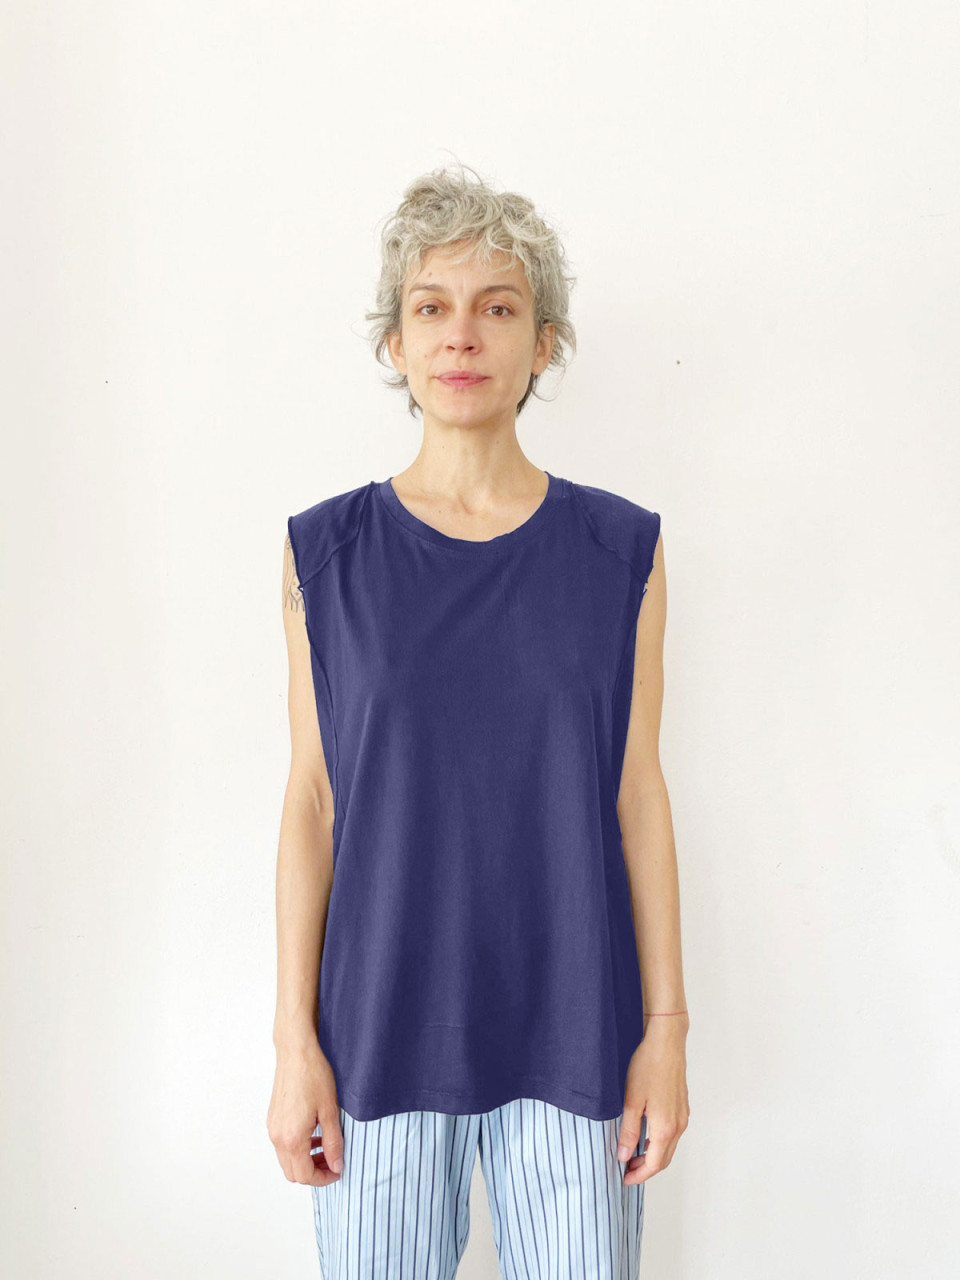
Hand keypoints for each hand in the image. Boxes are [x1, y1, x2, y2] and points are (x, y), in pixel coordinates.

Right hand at [267, 1037, 344, 1185]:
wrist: (296, 1052)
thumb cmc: (314, 1076)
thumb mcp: (330, 1111)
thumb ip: (333, 1142)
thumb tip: (336, 1166)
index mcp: (292, 1139)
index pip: (305, 1175)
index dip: (323, 1178)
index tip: (338, 1171)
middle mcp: (278, 1137)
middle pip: (293, 1173)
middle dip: (314, 1172)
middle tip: (333, 1162)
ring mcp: (273, 1128)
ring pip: (287, 1160)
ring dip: (305, 1161)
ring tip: (325, 1148)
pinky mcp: (273, 1119)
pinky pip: (283, 1145)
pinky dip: (298, 1148)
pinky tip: (313, 1134)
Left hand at [616, 1016, 689, 1184]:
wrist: (666, 1043)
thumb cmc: (648, 1067)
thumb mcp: (631, 1100)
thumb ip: (629, 1131)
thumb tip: (624, 1156)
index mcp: (665, 1128)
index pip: (654, 1164)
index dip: (639, 1175)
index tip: (624, 1178)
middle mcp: (678, 1125)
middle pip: (664, 1159)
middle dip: (645, 1169)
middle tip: (626, 1169)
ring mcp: (683, 1116)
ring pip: (669, 1147)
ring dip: (653, 1156)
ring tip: (632, 1154)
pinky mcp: (682, 1107)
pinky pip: (672, 1134)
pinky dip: (659, 1142)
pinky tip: (645, 1136)